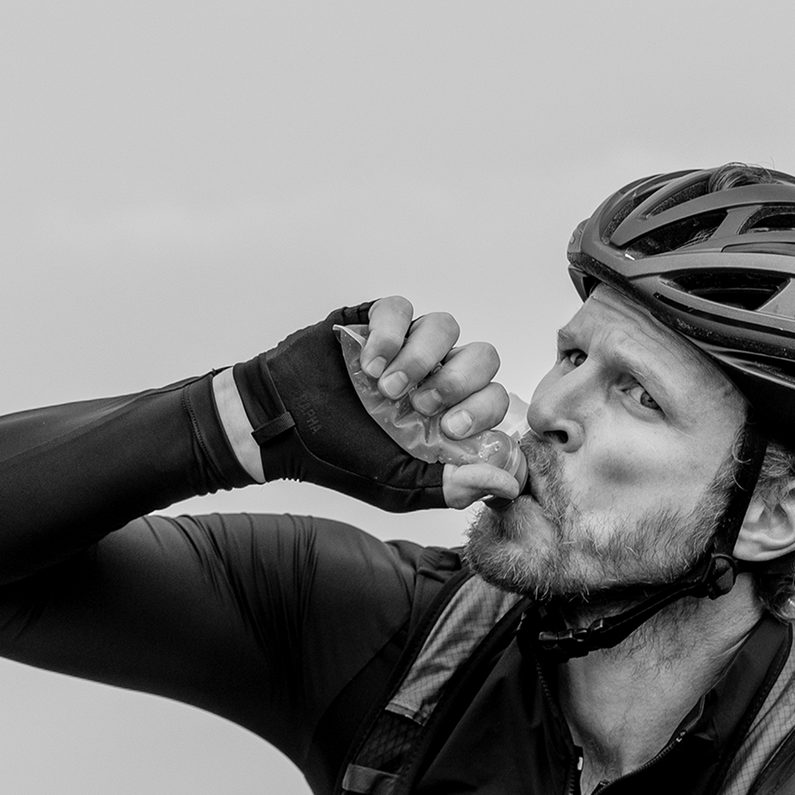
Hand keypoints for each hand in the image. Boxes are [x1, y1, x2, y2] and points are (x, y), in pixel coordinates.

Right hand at [360, 296, 524, 508]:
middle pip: (483, 357)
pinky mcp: (378, 321)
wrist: (286, 431)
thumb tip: (508, 484)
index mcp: (449, 415)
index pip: (495, 399)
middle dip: (458, 382)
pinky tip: (368, 365)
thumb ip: (454, 486)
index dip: (483, 410)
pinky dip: (388, 335)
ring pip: (446, 326)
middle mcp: (436, 376)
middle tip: (422, 408)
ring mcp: (409, 346)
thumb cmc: (344, 458)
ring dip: (420, 359)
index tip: (450, 429)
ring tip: (386, 389)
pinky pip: (401, 308)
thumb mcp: (402, 486)